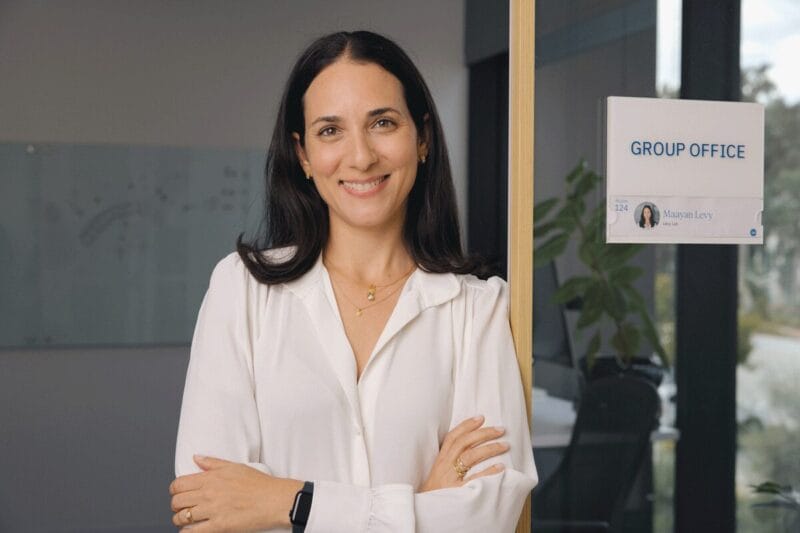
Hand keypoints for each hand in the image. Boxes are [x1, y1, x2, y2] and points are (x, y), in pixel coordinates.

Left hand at [169, 455, 302, 531]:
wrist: (274, 499)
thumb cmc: (259, 484)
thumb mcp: (235, 466)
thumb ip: (213, 462)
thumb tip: (196, 457)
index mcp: (211, 477)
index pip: (179, 484)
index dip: (175, 491)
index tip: (179, 494)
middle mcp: (209, 493)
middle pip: (177, 501)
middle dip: (176, 506)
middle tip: (183, 508)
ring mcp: (213, 510)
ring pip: (182, 517)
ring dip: (181, 520)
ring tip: (188, 521)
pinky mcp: (219, 526)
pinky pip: (193, 532)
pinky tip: (192, 531)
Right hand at [419, 415, 508, 491]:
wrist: (423, 512)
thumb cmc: (435, 492)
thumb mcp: (439, 472)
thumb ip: (451, 460)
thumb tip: (471, 447)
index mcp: (440, 460)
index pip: (453, 437)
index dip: (466, 425)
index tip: (481, 417)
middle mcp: (444, 466)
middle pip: (464, 443)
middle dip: (483, 433)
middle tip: (500, 429)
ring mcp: (450, 479)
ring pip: (470, 457)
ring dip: (489, 448)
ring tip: (504, 445)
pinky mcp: (457, 492)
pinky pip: (475, 479)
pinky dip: (489, 472)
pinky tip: (501, 467)